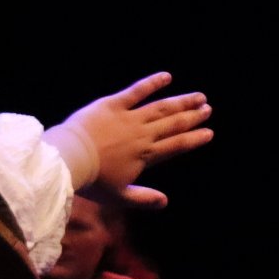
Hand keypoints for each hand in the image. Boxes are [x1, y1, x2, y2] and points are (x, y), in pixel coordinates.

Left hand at [50, 73, 213, 206]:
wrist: (70, 160)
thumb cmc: (91, 181)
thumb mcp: (118, 196)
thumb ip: (143, 198)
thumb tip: (165, 202)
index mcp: (145, 156)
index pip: (176, 146)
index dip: (194, 139)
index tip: (208, 133)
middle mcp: (142, 134)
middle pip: (173, 124)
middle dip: (192, 117)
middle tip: (208, 110)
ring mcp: (129, 118)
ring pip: (161, 108)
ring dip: (181, 102)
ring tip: (198, 97)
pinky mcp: (112, 104)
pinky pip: (136, 91)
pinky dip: (152, 83)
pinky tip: (166, 76)